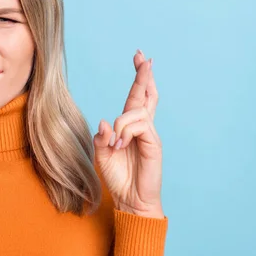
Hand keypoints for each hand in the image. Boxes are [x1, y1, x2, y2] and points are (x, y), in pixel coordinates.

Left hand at [93, 49, 163, 218]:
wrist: (130, 199)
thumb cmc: (118, 177)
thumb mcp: (102, 155)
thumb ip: (101, 137)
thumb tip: (104, 120)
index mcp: (129, 126)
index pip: (136, 97)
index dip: (139, 78)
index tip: (139, 58)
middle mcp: (141, 126)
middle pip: (145, 95)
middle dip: (143, 75)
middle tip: (142, 56)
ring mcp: (149, 134)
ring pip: (134, 113)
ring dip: (121, 125)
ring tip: (116, 145)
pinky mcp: (154, 144)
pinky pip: (139, 126)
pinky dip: (125, 132)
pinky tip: (121, 146)